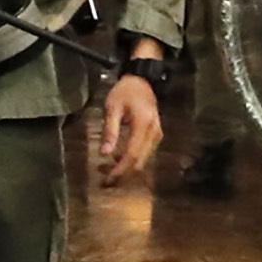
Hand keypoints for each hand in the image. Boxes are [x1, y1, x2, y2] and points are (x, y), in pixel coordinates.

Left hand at [92, 67, 165, 183]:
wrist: (142, 80)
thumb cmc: (125, 92)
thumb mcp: (112, 108)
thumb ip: (110, 131)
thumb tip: (104, 153)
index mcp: (143, 125)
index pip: (132, 154)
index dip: (121, 169)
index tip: (108, 179)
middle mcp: (154, 132)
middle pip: (140, 161)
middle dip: (124, 173)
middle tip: (107, 180)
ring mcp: (157, 134)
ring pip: (144, 160)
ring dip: (128, 168)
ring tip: (110, 171)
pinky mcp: (156, 135)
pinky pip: (146, 153)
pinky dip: (133, 160)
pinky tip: (120, 160)